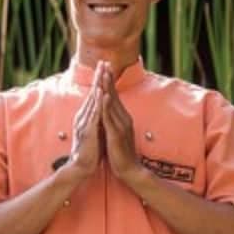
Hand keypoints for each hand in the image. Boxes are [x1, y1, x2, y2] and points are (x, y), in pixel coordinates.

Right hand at [66, 60, 104, 179]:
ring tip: (102, 72)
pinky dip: (98, 103)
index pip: (94, 96)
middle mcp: (83, 117)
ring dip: (97, 85)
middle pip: (92, 93)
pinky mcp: (87, 131)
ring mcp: (84, 123)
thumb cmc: (90, 151)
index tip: (105, 68)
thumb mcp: (95, 132)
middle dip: (98, 77)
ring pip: (92, 100)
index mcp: (86, 117)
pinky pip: (94, 114)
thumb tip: (102, 113)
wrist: (81, 167)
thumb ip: (97, 121)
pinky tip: (101, 93)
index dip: (99, 82)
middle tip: (102, 62)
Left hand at [100, 65, 145, 185]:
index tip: (105, 68)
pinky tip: (103, 96)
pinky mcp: (117, 134)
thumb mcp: (116, 133)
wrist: (130, 170)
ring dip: (107, 88)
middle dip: (108, 78)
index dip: (109, 81)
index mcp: (122, 117)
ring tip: (103, 74)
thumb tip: (107, 113)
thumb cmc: (121, 153)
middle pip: (114, 95)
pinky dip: (106, 106)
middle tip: (105, 63)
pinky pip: (110, 117)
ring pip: (113, 103)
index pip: (114, 96)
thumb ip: (113, 122)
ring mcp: (121, 125)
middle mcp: (124, 118)